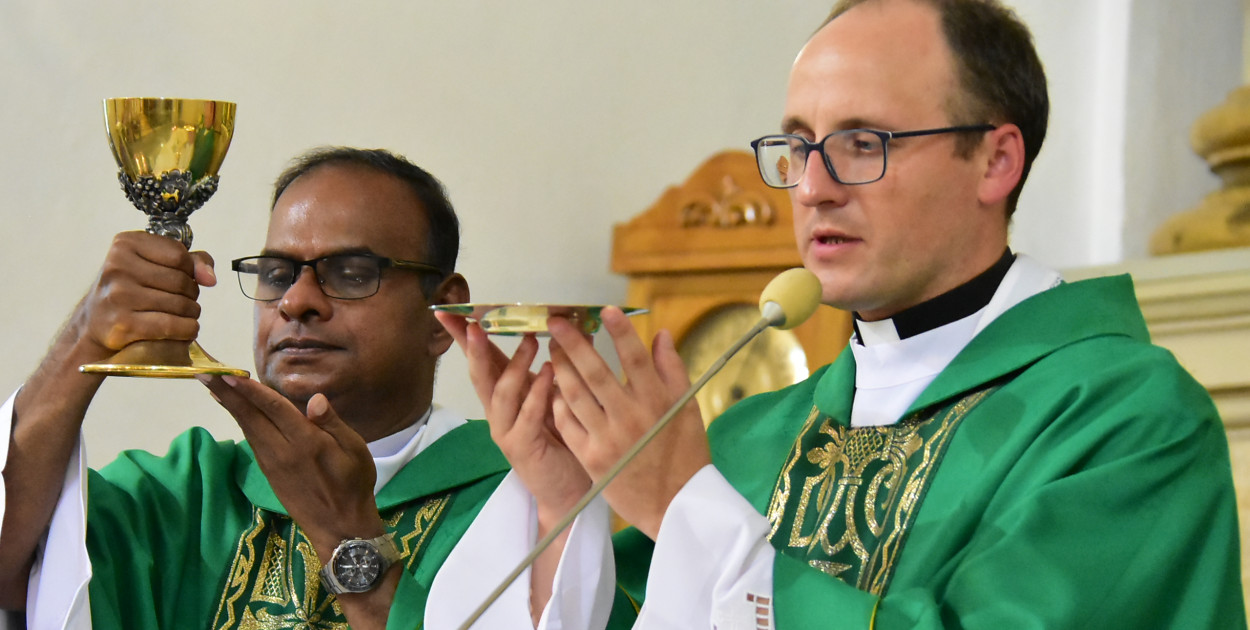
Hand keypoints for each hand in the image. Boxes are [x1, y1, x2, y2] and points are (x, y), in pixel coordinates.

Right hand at [75, 231, 214, 361]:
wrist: (93, 323)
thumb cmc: (128, 289)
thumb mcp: (153, 263)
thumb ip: (190, 261)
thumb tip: (210, 278)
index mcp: (125, 244)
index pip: (179, 255)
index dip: (190, 270)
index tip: (184, 277)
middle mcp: (118, 267)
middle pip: (182, 281)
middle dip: (191, 294)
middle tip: (183, 300)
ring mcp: (119, 296)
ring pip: (181, 305)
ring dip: (191, 313)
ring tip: (182, 314)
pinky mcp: (123, 324)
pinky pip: (172, 325)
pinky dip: (187, 329)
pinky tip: (186, 329)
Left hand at [198, 375, 384, 555]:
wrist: (339, 526)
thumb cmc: (354, 483)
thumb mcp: (355, 450)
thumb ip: (332, 423)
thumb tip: (315, 399)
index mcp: (305, 442)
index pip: (272, 408)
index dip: (249, 390)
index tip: (227, 374)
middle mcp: (282, 451)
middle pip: (250, 417)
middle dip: (226, 395)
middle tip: (204, 374)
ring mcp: (272, 463)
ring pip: (247, 428)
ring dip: (229, 407)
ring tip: (213, 387)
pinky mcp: (269, 473)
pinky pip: (252, 441)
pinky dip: (241, 423)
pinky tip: (237, 413)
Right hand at [434, 311, 590, 520]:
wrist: (570, 488)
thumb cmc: (563, 440)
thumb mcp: (558, 396)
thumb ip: (558, 366)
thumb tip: (570, 328)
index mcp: (504, 397)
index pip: (482, 361)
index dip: (465, 337)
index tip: (448, 312)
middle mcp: (498, 413)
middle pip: (480, 375)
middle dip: (476, 349)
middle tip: (474, 323)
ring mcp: (506, 431)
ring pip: (502, 394)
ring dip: (514, 365)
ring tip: (530, 340)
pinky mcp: (521, 448)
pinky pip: (526, 416)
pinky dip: (536, 394)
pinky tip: (547, 374)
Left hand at [547, 307, 710, 538]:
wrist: (674, 506)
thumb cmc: (685, 454)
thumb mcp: (687, 409)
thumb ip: (672, 369)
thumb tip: (659, 333)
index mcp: (658, 401)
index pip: (635, 357)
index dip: (620, 331)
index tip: (605, 310)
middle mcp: (631, 417)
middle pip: (596, 372)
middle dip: (574, 343)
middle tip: (556, 322)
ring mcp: (608, 438)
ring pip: (575, 395)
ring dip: (560, 369)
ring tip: (550, 349)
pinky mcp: (592, 458)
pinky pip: (568, 424)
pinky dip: (558, 403)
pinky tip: (551, 387)